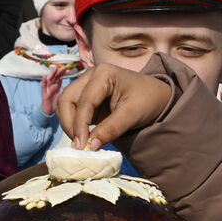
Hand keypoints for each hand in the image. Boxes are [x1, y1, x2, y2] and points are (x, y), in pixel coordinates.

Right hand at [41, 64, 68, 116]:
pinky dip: (44, 82)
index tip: (68, 69)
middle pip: (54, 77)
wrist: (48, 111)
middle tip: (62, 67)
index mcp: (56, 86)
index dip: (63, 73)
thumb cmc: (55, 102)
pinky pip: (43, 87)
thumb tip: (74, 84)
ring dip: (51, 74)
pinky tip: (45, 78)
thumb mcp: (61, 95)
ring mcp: (47, 89)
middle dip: (58, 71)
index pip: (59, 77)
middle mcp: (51, 86)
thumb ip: (65, 89)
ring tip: (55, 70)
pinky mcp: (44, 94)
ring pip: (49, 80)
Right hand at [57, 63, 171, 149]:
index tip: (82, 146)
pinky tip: (83, 137)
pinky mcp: (86, 98)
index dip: (80, 125)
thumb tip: (90, 146)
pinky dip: (73, 124)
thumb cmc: (148, 101)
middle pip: (66, 99)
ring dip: (69, 124)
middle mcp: (90, 76)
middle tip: (79, 145)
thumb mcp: (132, 115)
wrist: (156, 97)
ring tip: (81, 143)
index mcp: (103, 74)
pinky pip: (71, 111)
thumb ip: (111, 129)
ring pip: (65, 105)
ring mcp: (86, 86)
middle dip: (69, 123)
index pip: (84, 101)